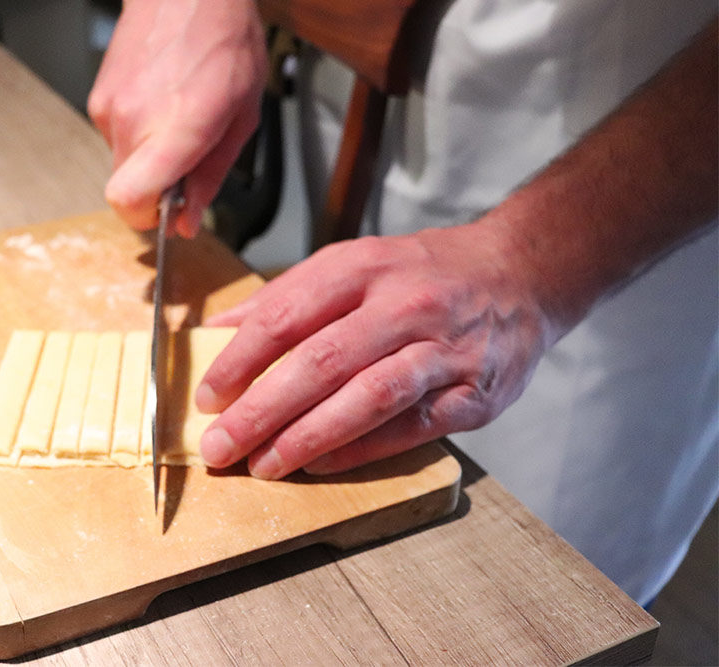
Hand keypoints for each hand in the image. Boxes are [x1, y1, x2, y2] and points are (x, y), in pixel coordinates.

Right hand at [87, 0, 266, 236]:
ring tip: (179, 117)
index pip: (130, 200)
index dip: (147, 219)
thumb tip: (187, 223)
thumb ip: (210, 177)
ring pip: (122, 164)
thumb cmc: (222, 40)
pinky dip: (139, 133)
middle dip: (156, 188)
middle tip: (188, 159)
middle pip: (127, 191)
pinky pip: (116, 137)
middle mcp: (133, 121)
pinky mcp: (98, 98)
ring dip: (149, 157)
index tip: (169, 212)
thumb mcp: (240, 117)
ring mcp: (109, 108)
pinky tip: (162, 101)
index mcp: (176, 128)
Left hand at [195, 222, 555, 478]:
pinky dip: (361, 449)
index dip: (239, 360)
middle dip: (262, 410)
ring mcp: (443, 350)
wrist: (520, 274)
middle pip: (321, 361)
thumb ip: (288, 296)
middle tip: (221, 446)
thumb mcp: (354, 262)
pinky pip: (409, 426)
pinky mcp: (473, 393)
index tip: (208, 396)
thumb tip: (220, 333)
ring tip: (264, 465)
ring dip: (307, 437)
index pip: (286, 316)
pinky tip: (321, 463)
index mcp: (364, 267)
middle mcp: (405, 304)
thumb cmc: (423, 273)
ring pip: (367, 397)